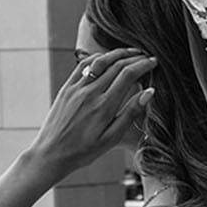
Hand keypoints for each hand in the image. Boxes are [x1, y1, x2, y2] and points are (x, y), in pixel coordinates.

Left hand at [26, 48, 156, 180]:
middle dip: (135, 57)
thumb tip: (149, 93)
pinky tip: (107, 58)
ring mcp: (77, 88)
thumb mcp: (111, 139)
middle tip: (147, 56)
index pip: (128, 75)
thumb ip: (130, 114)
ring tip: (131, 53)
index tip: (154, 63)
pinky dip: (98, 57)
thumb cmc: (83, 151)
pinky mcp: (67, 87)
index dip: (143, 65)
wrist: (52, 153)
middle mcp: (90, 93)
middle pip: (117, 65)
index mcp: (104, 107)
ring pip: (101, 61)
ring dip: (118, 54)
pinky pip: (84, 65)